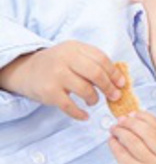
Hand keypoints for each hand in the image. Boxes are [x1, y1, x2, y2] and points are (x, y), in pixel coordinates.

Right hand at [0, 41, 125, 119]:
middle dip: (109, 87)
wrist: (26, 70)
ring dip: (94, 99)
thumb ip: (94, 63)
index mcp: (74, 48)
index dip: (114, 73)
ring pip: (86, 90)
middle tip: (114, 96)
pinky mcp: (49, 92)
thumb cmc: (58, 65)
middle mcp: (65, 59)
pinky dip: (81, 114)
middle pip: (96, 73)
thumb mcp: (74, 55)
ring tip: (93, 101)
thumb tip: (119, 80)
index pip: (101, 59)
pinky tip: (85, 115)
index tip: (121, 84)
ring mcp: (56, 75)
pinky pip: (71, 107)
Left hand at [108, 111, 155, 163]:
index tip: (132, 114)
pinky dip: (113, 142)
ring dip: (119, 131)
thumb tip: (132, 113)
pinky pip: (119, 150)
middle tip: (119, 121)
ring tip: (114, 130)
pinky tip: (112, 142)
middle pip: (145, 131)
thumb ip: (151, 135)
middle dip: (129, 122)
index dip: (143, 117)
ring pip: (131, 139)